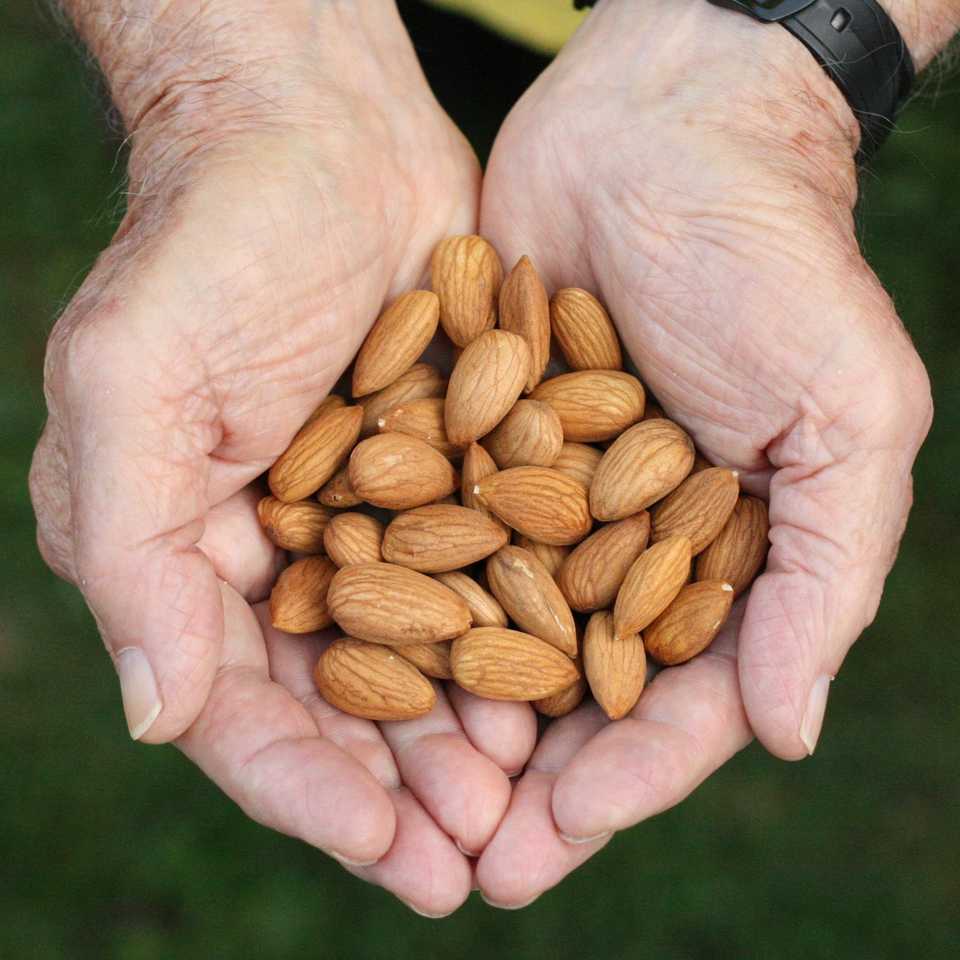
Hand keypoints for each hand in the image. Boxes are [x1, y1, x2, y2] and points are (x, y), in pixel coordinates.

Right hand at [29, 1, 534, 915]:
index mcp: (185, 554)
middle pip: (340, 704)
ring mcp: (365, 515)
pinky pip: (482, 576)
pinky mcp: (442, 469)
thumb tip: (159, 716)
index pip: (239, 708)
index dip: (309, 790)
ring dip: (468, 734)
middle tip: (479, 860)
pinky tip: (568, 686)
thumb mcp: (134, 383)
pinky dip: (515, 636)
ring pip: (421, 657)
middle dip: (404, 788)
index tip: (389, 852)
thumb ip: (130, 550)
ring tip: (527, 803)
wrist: (320, 139)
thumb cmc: (212, 244)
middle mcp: (275, 553)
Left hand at [476, 0, 931, 905]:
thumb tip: (785, 731)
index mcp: (720, 554)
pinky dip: (390, 598)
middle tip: (464, 866)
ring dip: (443, 714)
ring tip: (393, 796)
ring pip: (484, 626)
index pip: (676, 693)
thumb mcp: (845, 411)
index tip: (560, 838)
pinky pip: (423, 532)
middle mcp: (619, 539)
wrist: (660, 127)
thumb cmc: (773, 260)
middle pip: (568, 684)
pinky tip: (345, 658)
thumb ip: (826, 571)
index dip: (625, 773)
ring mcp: (534, 490)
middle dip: (521, 776)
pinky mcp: (463, 433)